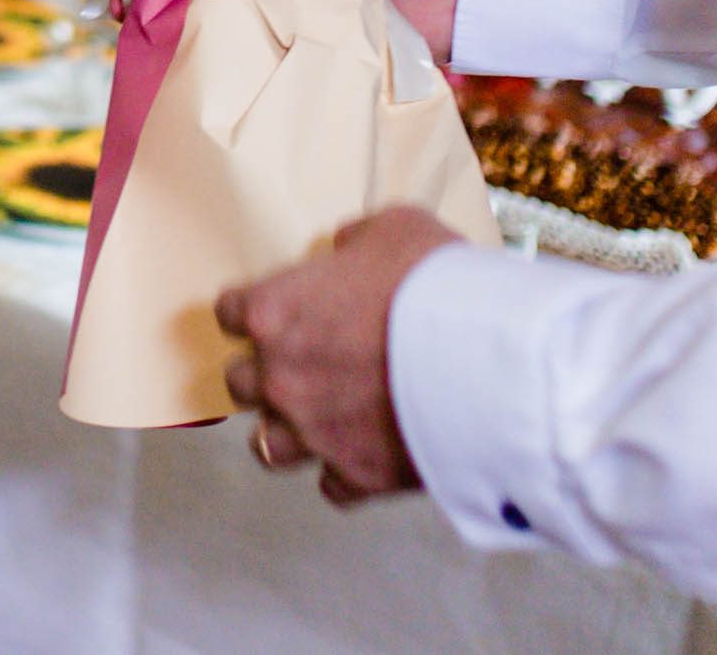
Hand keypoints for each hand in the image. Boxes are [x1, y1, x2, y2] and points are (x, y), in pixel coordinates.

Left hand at [216, 207, 463, 506]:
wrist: (486, 362)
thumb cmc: (436, 289)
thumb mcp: (395, 228)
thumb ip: (356, 238)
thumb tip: (348, 246)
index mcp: (276, 313)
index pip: (230, 312)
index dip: (251, 309)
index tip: (268, 310)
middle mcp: (282, 377)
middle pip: (240, 382)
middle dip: (264, 371)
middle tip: (297, 362)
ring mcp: (314, 432)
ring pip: (268, 446)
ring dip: (287, 431)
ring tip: (313, 419)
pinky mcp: (356, 474)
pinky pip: (332, 486)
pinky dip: (344, 473)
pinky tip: (363, 454)